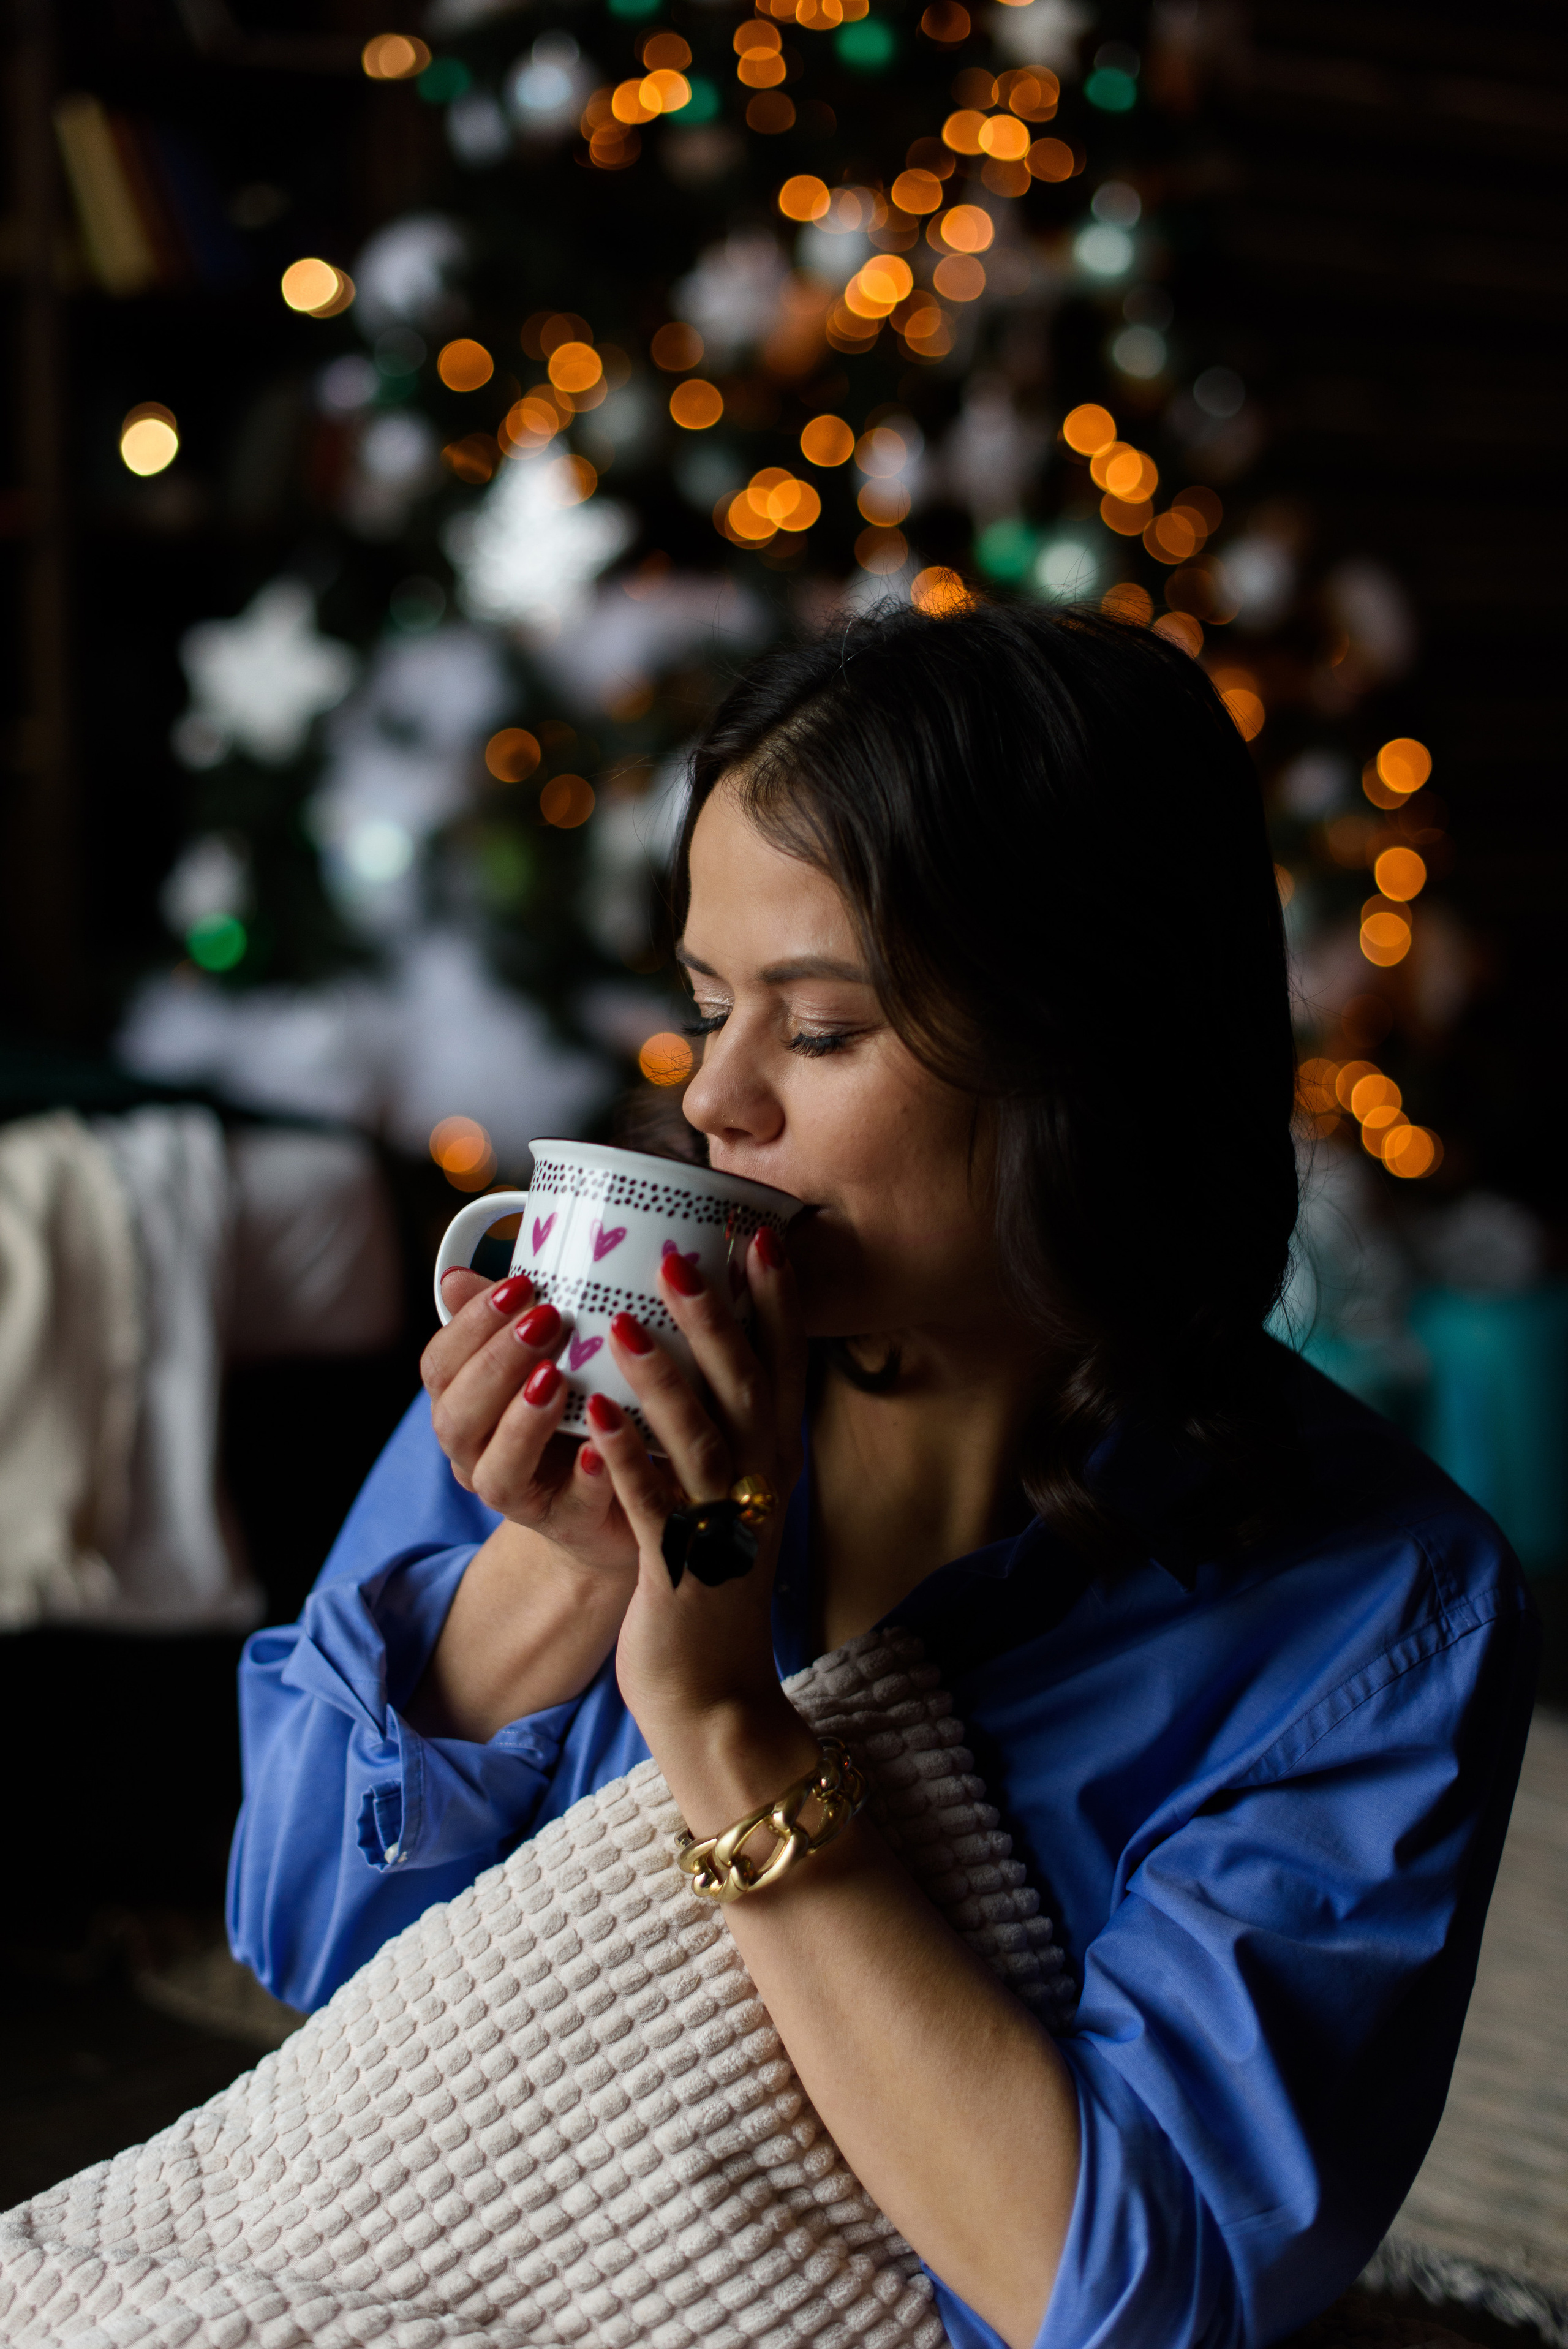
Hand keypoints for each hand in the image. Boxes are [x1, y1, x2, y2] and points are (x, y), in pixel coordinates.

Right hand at [421, 1268, 637, 1578]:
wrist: (616, 1499)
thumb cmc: (574, 1414)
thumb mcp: (543, 1358)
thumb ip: (507, 1321)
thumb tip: (457, 1276)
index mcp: (464, 1409)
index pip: (440, 1367)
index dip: (470, 1325)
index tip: (519, 1284)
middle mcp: (477, 1457)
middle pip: (457, 1418)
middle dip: (495, 1364)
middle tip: (545, 1320)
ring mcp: (520, 1499)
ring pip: (496, 1472)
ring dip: (522, 1422)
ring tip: (555, 1378)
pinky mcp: (570, 1525)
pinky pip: (571, 1507)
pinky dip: (584, 1478)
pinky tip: (599, 1449)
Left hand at [583, 1229, 808, 1754]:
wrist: (715, 1693)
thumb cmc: (712, 1582)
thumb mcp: (731, 1495)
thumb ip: (721, 1427)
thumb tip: (697, 1351)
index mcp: (773, 1461)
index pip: (786, 1367)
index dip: (778, 1302)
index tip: (765, 1234)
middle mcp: (759, 1486)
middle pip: (746, 1388)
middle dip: (717, 1319)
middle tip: (685, 1253)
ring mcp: (722, 1528)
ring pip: (699, 1440)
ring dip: (663, 1379)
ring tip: (620, 1323)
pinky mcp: (678, 1570)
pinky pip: (650, 1503)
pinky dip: (626, 1457)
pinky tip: (596, 1415)